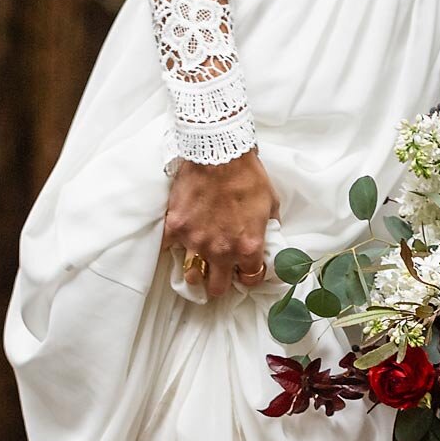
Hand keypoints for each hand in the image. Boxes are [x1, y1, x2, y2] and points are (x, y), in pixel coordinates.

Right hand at [166, 151, 279, 296]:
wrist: (219, 153)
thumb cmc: (247, 175)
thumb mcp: (270, 204)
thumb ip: (268, 227)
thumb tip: (268, 235)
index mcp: (248, 247)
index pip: (250, 279)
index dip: (249, 275)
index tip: (245, 269)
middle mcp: (221, 251)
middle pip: (217, 287)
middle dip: (220, 283)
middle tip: (219, 274)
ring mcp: (195, 241)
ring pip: (191, 275)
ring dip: (196, 272)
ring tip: (198, 262)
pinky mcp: (175, 228)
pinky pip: (169, 248)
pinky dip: (173, 246)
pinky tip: (179, 239)